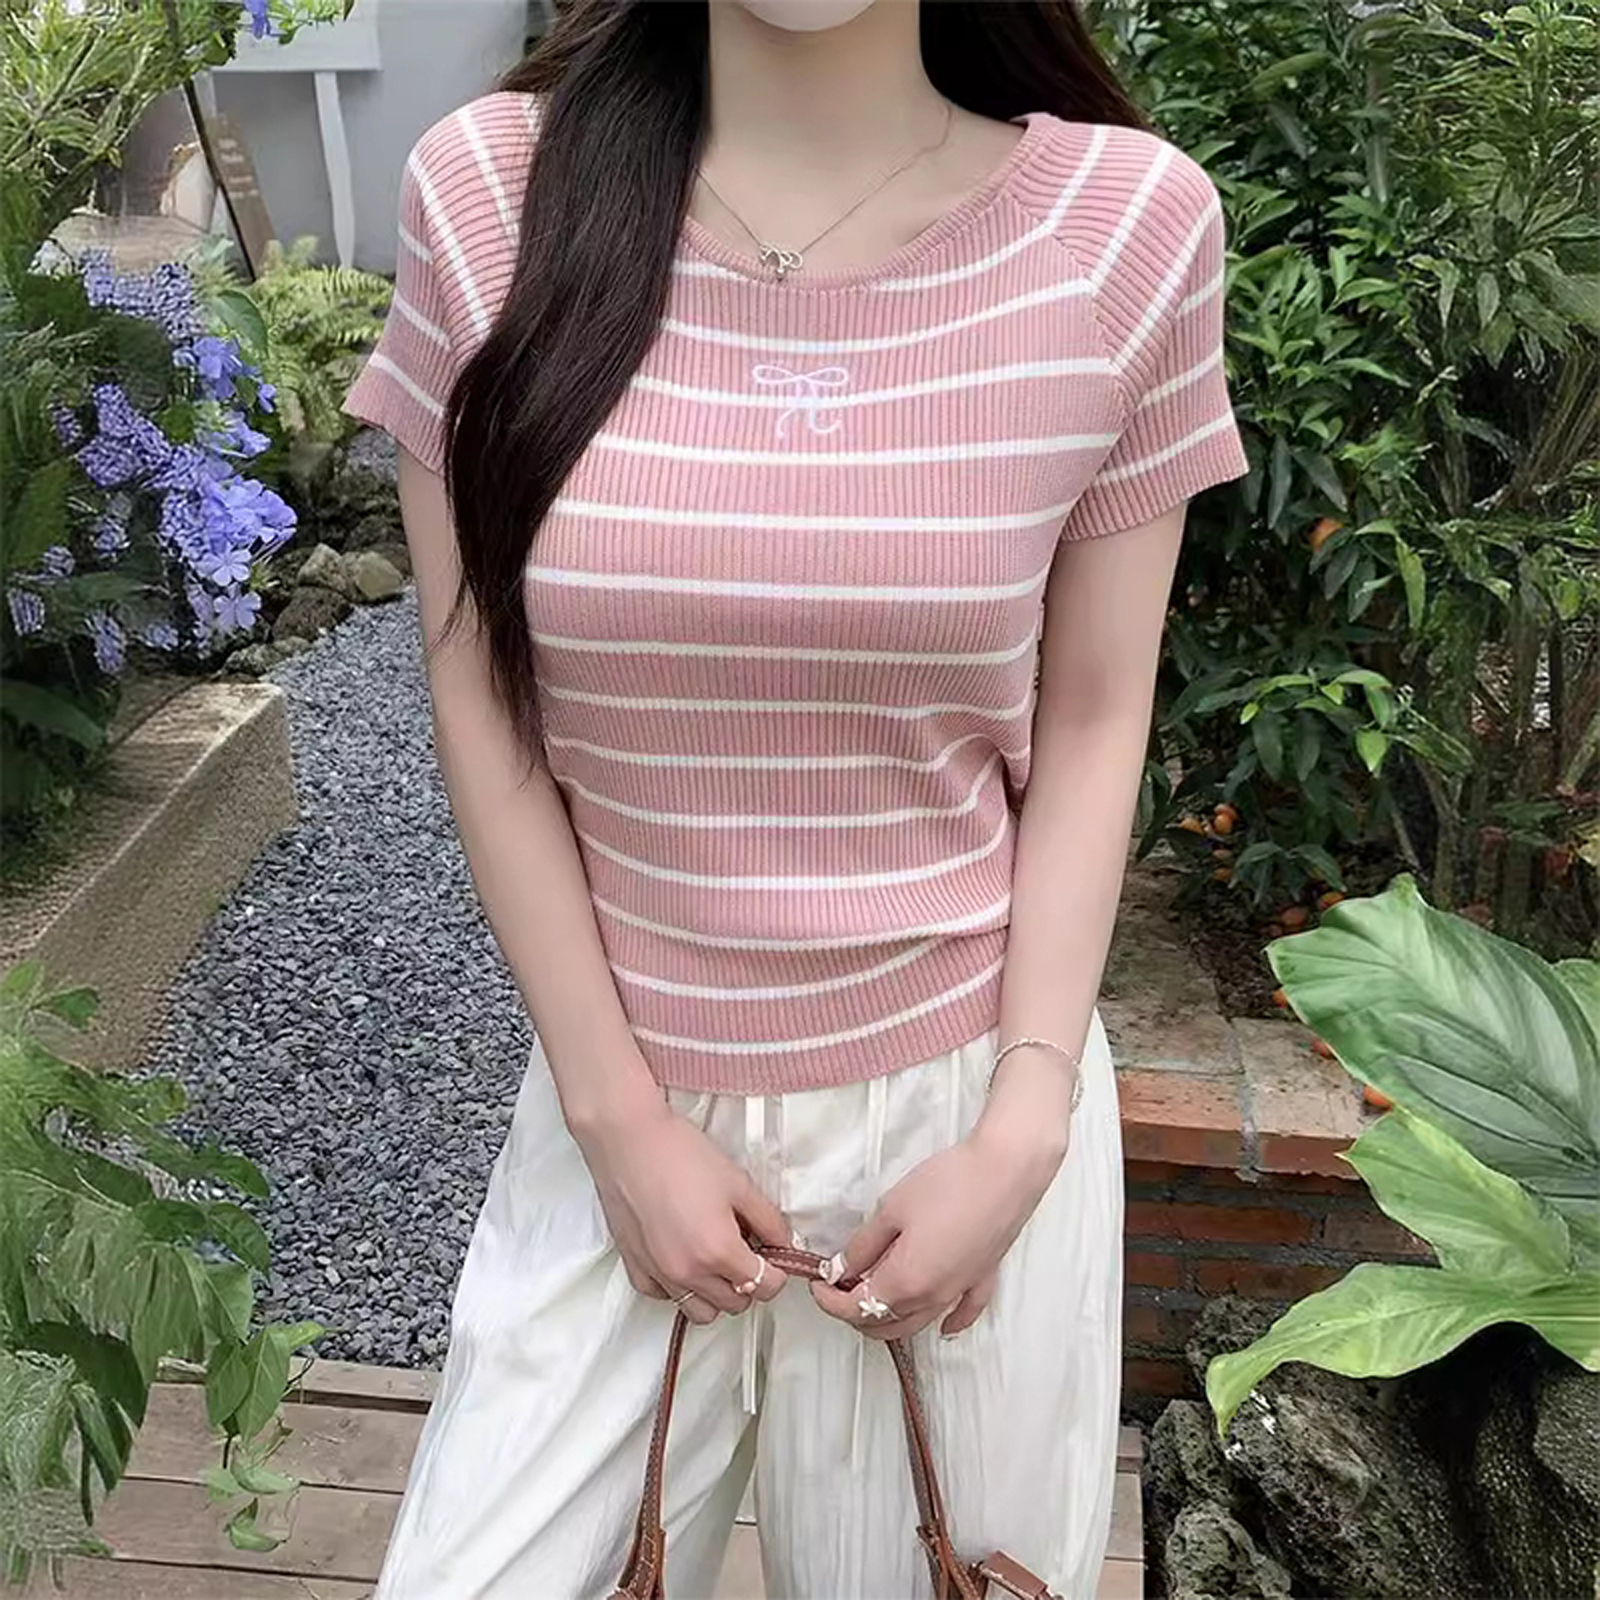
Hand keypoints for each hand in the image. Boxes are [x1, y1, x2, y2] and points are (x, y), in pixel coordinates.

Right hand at [574, 1096, 790, 1325]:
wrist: (628, 1140)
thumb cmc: (680, 1154)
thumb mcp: (738, 1182)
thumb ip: (768, 1220)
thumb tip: (784, 1243)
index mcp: (718, 1251)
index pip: (765, 1287)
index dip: (777, 1271)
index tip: (773, 1255)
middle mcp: (688, 1272)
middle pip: (736, 1305)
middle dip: (748, 1282)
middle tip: (745, 1249)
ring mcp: (659, 1275)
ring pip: (702, 1311)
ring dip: (716, 1293)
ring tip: (714, 1258)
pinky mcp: (636, 1269)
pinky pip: (667, 1298)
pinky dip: (681, 1287)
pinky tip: (684, 1255)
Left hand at [810, 1099, 1068, 1340]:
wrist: (1007, 1172)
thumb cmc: (946, 1184)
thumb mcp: (892, 1209)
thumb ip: (862, 1246)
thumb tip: (838, 1270)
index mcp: (906, 1282)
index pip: (857, 1307)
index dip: (829, 1300)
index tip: (816, 1281)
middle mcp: (933, 1299)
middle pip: (885, 1324)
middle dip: (855, 1312)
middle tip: (839, 1285)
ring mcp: (961, 1293)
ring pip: (918, 1325)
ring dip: (890, 1319)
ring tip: (873, 1295)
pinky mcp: (983, 1280)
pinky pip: (962, 1314)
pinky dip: (947, 1323)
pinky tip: (941, 1324)